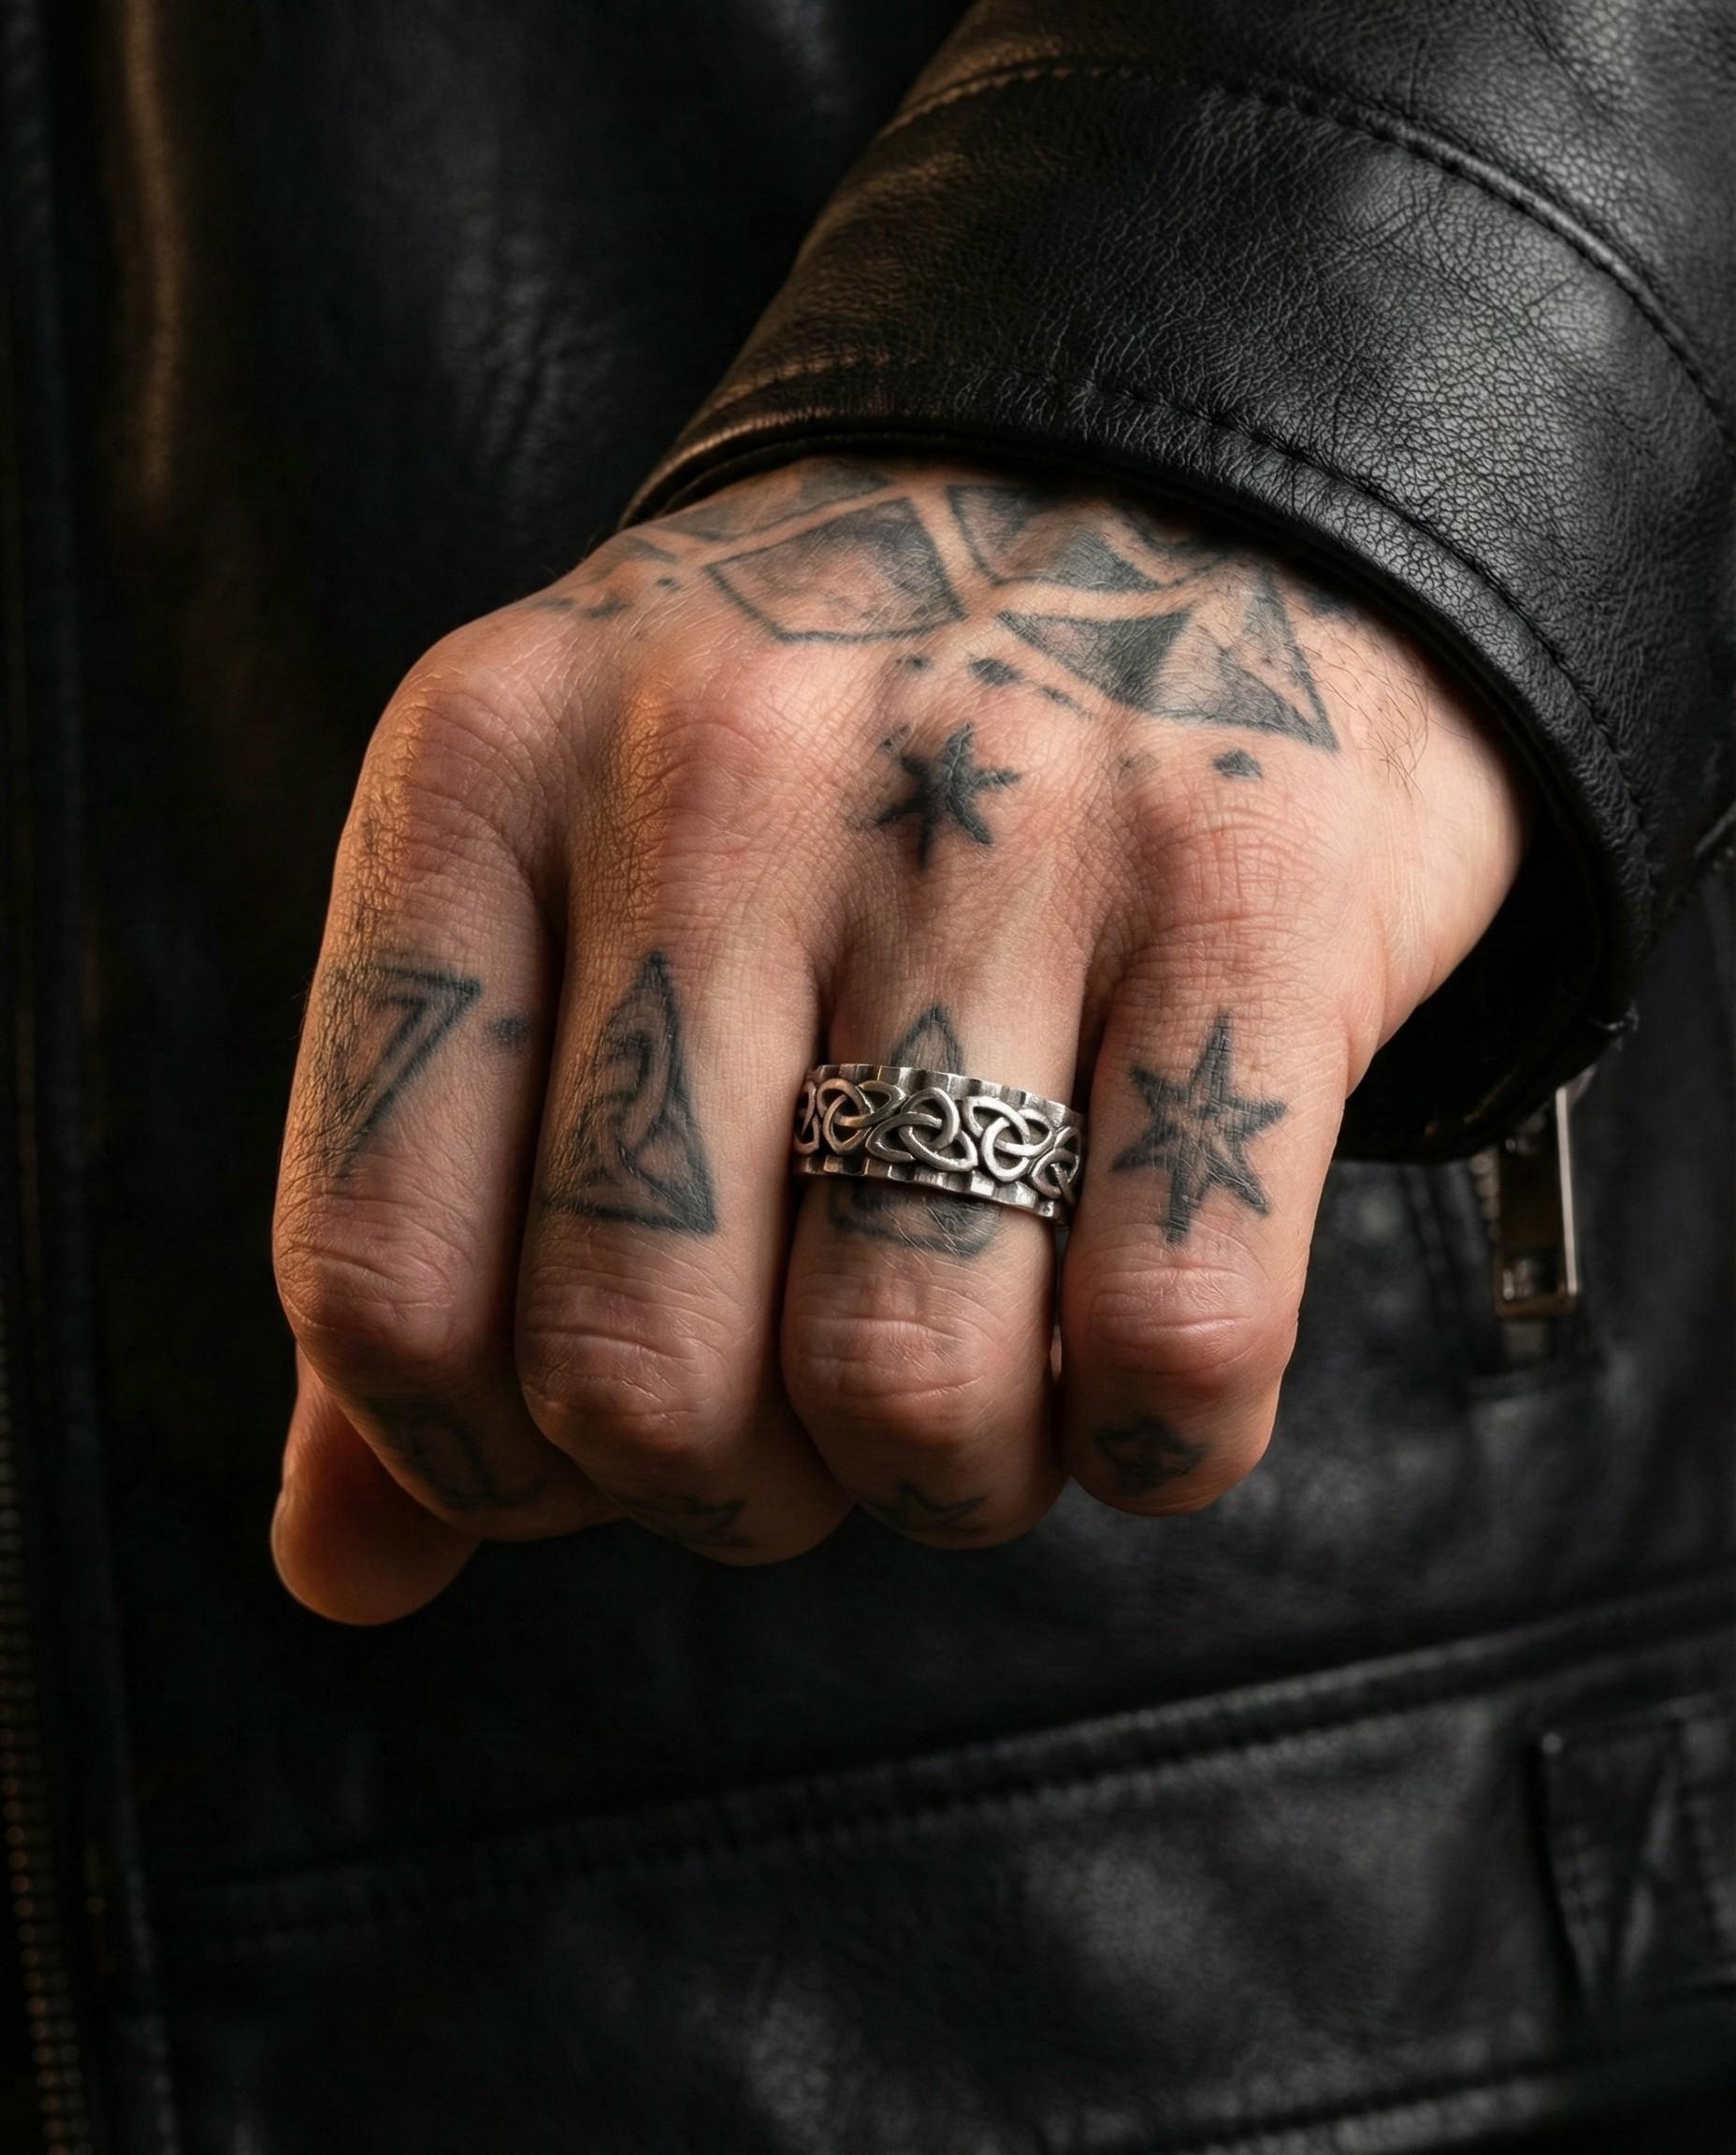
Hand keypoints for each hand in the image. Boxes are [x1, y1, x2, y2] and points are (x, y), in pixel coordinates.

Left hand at [270, 456, 1526, 1621]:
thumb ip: (435, 1227)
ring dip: (943, 1480)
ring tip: (979, 1383)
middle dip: (732, 1498)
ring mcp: (997, 830)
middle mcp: (719, 780)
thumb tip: (344, 1573)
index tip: (602, 1435)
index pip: (382, 1284)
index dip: (484, 1462)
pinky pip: (1172, 1341)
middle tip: (809, 1424)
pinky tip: (1139, 1363)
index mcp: (486, 775)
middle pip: (642, 1377)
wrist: (1162, 479)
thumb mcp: (562, 899)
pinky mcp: (1246, 896)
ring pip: (903, 1388)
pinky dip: (1153, 1442)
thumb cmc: (829, 761)